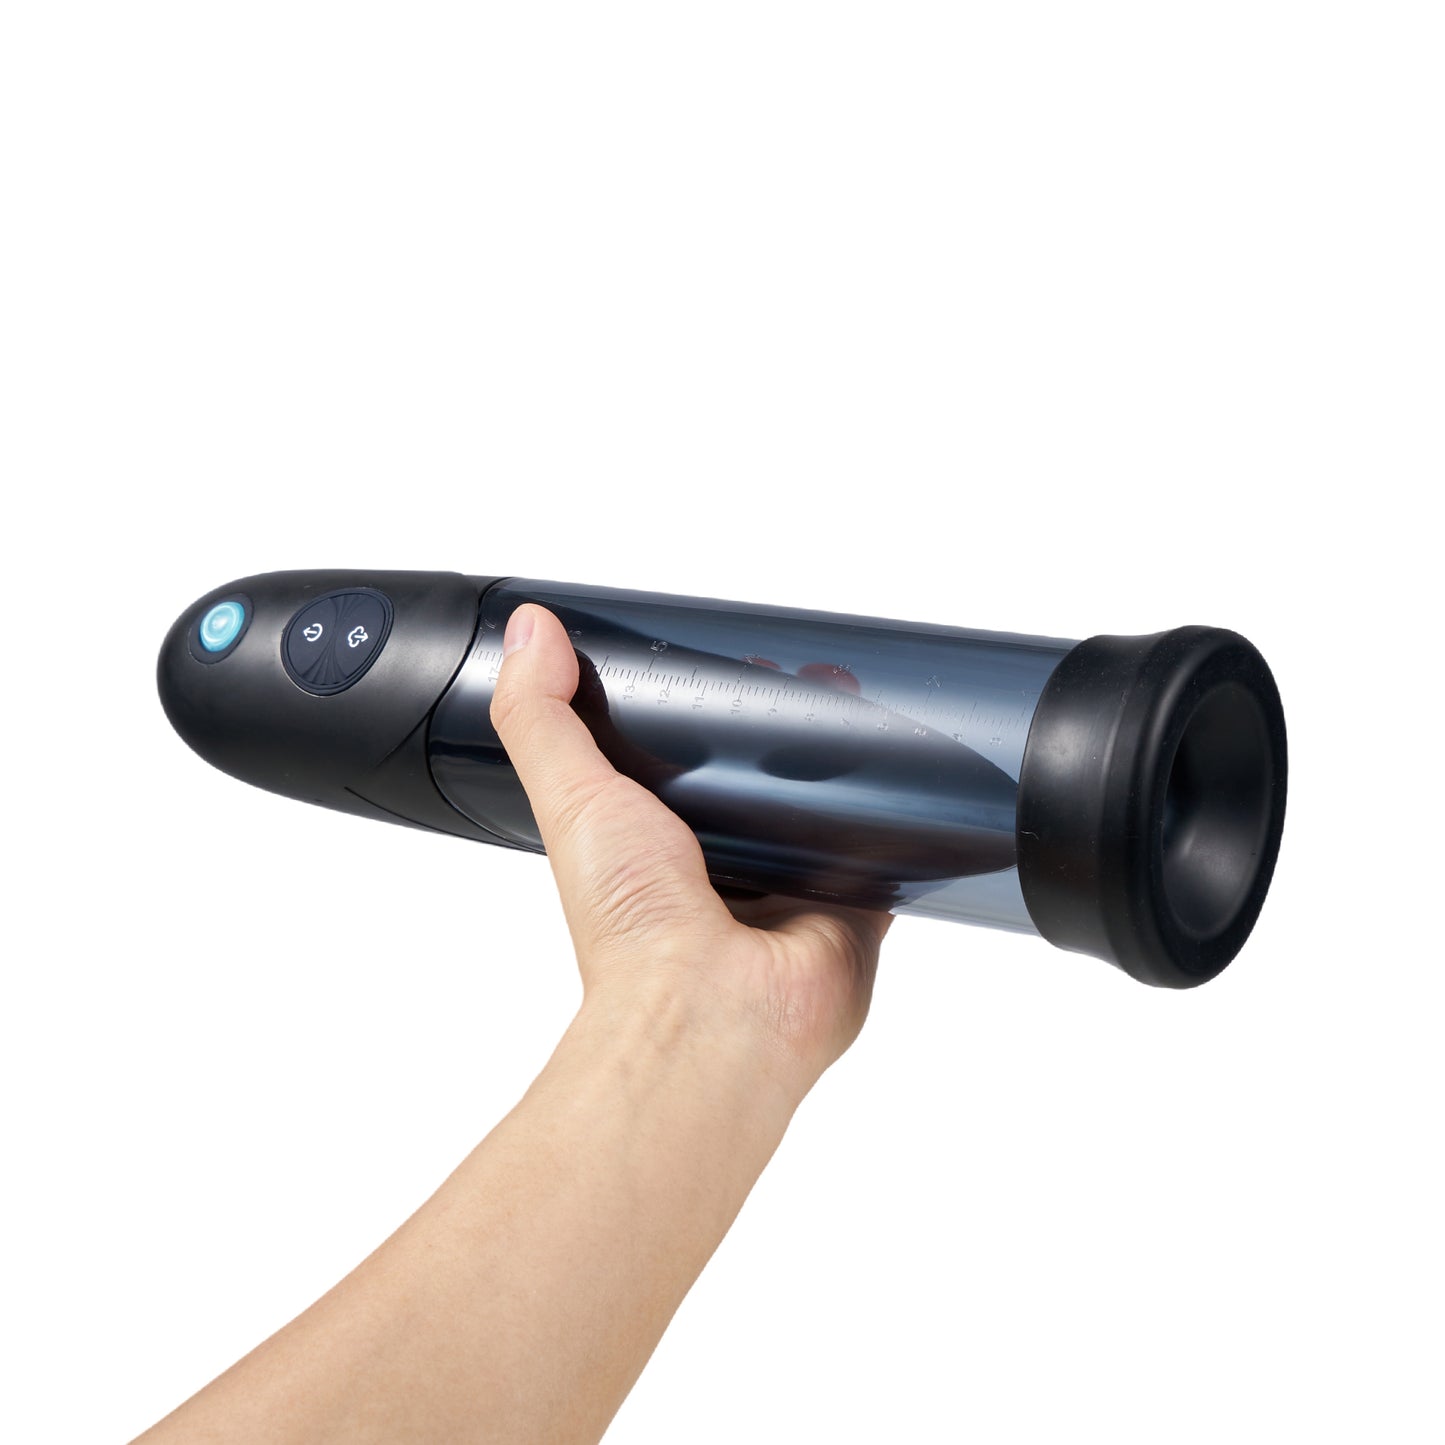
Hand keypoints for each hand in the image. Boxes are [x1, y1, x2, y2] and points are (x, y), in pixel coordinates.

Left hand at [490, 603, 891, 1094]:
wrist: (711, 1008)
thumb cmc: (634, 925)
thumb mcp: (571, 796)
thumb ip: (540, 714)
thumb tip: (529, 631)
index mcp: (658, 841)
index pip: (684, 759)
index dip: (706, 710)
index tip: (728, 662)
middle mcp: (726, 866)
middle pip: (762, 780)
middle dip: (785, 729)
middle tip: (805, 674)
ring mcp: (792, 888)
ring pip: (826, 812)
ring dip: (842, 768)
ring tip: (856, 702)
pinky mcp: (853, 910)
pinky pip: (887, 856)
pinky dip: (898, 823)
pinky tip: (905, 780)